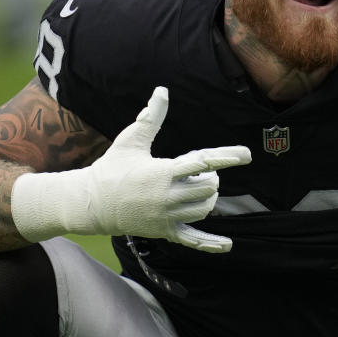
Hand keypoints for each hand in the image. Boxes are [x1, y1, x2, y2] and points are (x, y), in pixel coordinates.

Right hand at [12, 86, 250, 250]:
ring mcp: (167, 216)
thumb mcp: (131, 140)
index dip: (226, 157)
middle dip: (211, 179)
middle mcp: (168, 196)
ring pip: (204, 209)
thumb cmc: (112, 168)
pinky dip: (211, 243)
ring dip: (209, 198)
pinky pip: (192, 239)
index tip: (246, 155)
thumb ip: (151, 118)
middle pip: (208, 188)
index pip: (202, 163)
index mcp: (163, 172)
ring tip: (199, 189)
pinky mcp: (165, 231)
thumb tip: (162, 91)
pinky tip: (227, 245)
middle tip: (201, 174)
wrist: (91, 203)